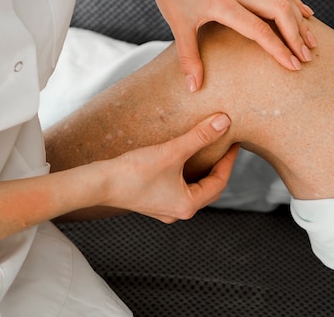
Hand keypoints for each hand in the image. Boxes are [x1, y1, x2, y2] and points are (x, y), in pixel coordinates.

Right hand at [97, 113, 237, 222]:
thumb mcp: (172, 151)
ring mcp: (164, 208)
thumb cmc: (134, 171)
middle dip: (218, 167)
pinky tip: (183, 159)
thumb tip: (225, 121)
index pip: (219, 182)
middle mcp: (178, 211)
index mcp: (188, 205)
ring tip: (208, 150)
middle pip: (208, 188)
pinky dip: (186, 173)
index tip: (235, 142)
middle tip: (225, 146)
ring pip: (193, 188)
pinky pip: (179, 187)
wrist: (98, 183)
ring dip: (202, 170)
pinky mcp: (152, 201)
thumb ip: (199, 136)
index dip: (229, 161)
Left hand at [138, 0, 317, 91]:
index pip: (258, 29)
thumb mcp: (177, 24)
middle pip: (279, 10)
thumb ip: (188, 57)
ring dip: (300, 20)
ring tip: (312, 43)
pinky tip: (307, 15)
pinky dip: (295, 3)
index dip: (278, 49)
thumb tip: (193, 88)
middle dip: (297, 35)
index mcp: (222, 3)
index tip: (293, 66)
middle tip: (307, 58)